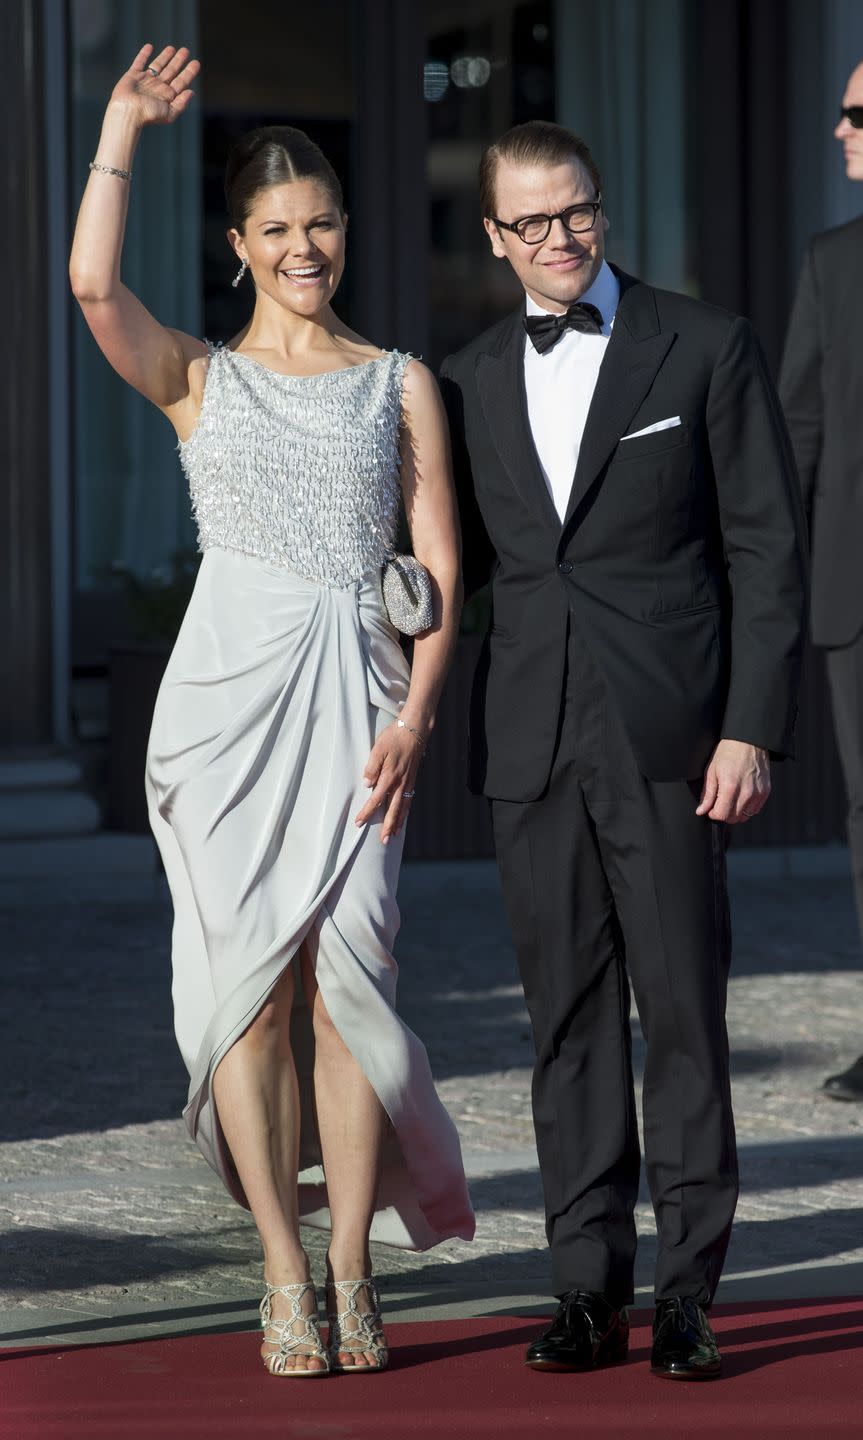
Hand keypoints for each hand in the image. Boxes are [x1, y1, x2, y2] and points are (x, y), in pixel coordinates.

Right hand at [108, 43, 199, 128]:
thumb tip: (192, 92)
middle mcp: (157, 87)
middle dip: (178, 61)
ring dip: (165, 56)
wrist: (128, 111)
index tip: (196, 63)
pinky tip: (149, 46)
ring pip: (157, 65)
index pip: (181, 81)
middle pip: (171, 71)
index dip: (189, 72)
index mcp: (166, 95)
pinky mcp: (133, 75)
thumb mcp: (170, 113)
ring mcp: (145, 80)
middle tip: (186, 50)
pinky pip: (139, 62)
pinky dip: (144, 54)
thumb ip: (181, 103)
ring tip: (172, 48)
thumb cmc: (148, 114)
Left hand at [354, 722, 423, 843]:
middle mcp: (400, 782)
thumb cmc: (394, 737)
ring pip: (403, 807)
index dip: (367, 812)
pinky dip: (406, 811)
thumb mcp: (378, 748)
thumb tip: (367, 783)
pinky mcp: (412, 779)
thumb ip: (372, 767)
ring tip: (395, 835)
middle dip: (388, 826)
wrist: (415, 730)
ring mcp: (408, 782)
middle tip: (384, 841)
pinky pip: (410, 799)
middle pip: (393, 810)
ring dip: (399, 822)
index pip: (376, 799)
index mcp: (390, 776)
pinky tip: (403, 816)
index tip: (359, 823)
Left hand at [695, 739, 770, 823]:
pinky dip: (746, 808)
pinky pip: (754, 810)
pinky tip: (741, 797)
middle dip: (723, 814)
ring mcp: (758, 793)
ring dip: (735, 812)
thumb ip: (708, 794)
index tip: (711, 807)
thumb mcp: (711, 771)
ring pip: (744, 816)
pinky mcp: (765, 792)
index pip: (721, 815)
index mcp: (730, 787)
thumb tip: (701, 811)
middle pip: (733, 818)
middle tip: (720, 802)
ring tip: (730, 799)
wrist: (749, 741)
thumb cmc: (728, 753)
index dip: (713, 813)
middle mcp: (746, 793)